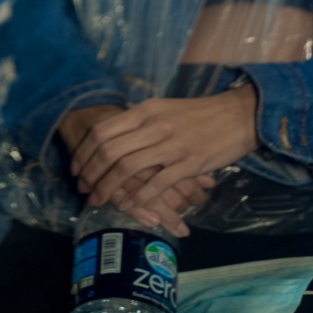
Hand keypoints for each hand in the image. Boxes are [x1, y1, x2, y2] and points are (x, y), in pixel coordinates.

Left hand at [59, 104, 215, 236]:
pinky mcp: (188, 163)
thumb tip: (115, 132)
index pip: (103, 131)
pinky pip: (156, 183)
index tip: (76, 168)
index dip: (84, 152)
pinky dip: (138, 196)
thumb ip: (140, 119)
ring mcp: (171, 145)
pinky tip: (129, 205)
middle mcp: (154, 125)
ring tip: (99, 200)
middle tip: (84, 189)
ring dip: (108, 188)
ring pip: (127, 168)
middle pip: (109, 151)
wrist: (237, 116)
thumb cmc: (199, 114)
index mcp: (145, 110)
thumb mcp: (164, 108)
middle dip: (91, 174)